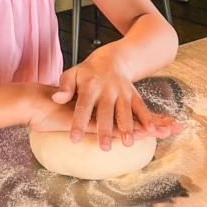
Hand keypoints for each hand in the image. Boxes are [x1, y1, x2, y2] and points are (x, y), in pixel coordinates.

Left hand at [48, 48, 181, 149]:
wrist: (111, 59)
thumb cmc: (87, 73)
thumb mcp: (72, 74)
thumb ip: (65, 87)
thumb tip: (56, 99)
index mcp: (90, 86)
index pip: (83, 106)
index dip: (79, 122)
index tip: (75, 139)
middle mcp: (107, 90)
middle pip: (106, 112)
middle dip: (106, 129)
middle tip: (104, 147)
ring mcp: (122, 92)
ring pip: (125, 111)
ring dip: (128, 127)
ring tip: (128, 143)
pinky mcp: (133, 94)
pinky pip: (141, 107)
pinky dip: (146, 118)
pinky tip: (149, 131)